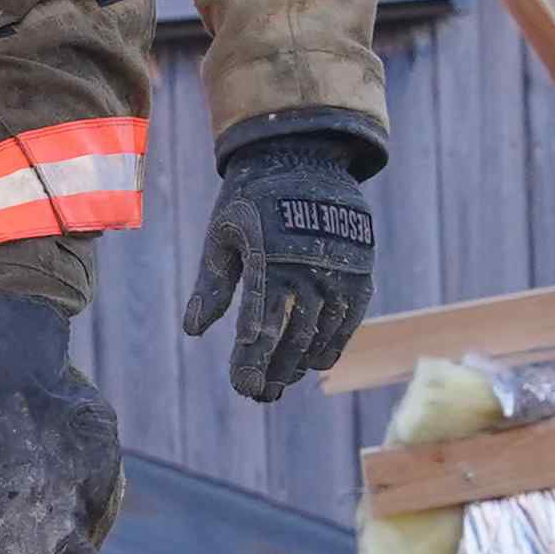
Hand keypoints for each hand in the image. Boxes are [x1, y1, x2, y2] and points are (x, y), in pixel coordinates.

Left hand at [185, 120, 380, 401]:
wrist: (303, 158)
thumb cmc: (249, 201)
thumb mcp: (222, 236)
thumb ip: (212, 285)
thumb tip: (194, 331)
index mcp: (265, 262)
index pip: (258, 325)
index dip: (252, 360)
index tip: (244, 387)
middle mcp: (305, 270)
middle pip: (290, 336)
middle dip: (274, 369)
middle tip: (260, 395)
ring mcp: (337, 271)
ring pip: (321, 332)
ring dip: (301, 363)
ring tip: (282, 383)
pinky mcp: (359, 269)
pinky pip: (348, 318)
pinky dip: (333, 342)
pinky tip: (316, 362)